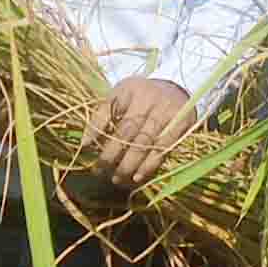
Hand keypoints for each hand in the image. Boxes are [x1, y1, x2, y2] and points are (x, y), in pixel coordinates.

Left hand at [76, 77, 192, 192]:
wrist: (177, 87)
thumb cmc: (141, 96)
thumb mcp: (120, 96)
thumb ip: (102, 115)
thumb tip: (85, 144)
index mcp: (132, 89)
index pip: (112, 114)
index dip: (100, 135)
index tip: (89, 153)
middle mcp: (151, 99)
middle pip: (130, 131)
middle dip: (113, 155)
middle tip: (101, 172)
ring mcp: (168, 111)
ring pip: (146, 143)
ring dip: (130, 164)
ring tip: (117, 179)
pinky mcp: (182, 124)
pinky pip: (164, 149)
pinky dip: (150, 165)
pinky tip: (138, 176)